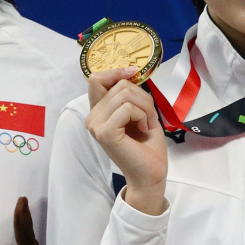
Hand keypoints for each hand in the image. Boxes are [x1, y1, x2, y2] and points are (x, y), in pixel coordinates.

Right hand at [85, 68, 167, 214]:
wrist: (151, 173)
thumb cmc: (147, 145)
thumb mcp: (139, 112)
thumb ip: (129, 94)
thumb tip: (130, 71)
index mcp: (98, 111)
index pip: (96, 79)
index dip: (115, 71)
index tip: (134, 72)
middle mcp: (92, 117)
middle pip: (119, 85)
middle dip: (142, 97)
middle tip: (148, 117)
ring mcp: (96, 125)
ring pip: (125, 94)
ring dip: (145, 107)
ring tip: (147, 124)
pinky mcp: (104, 132)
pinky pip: (127, 108)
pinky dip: (142, 115)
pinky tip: (144, 130)